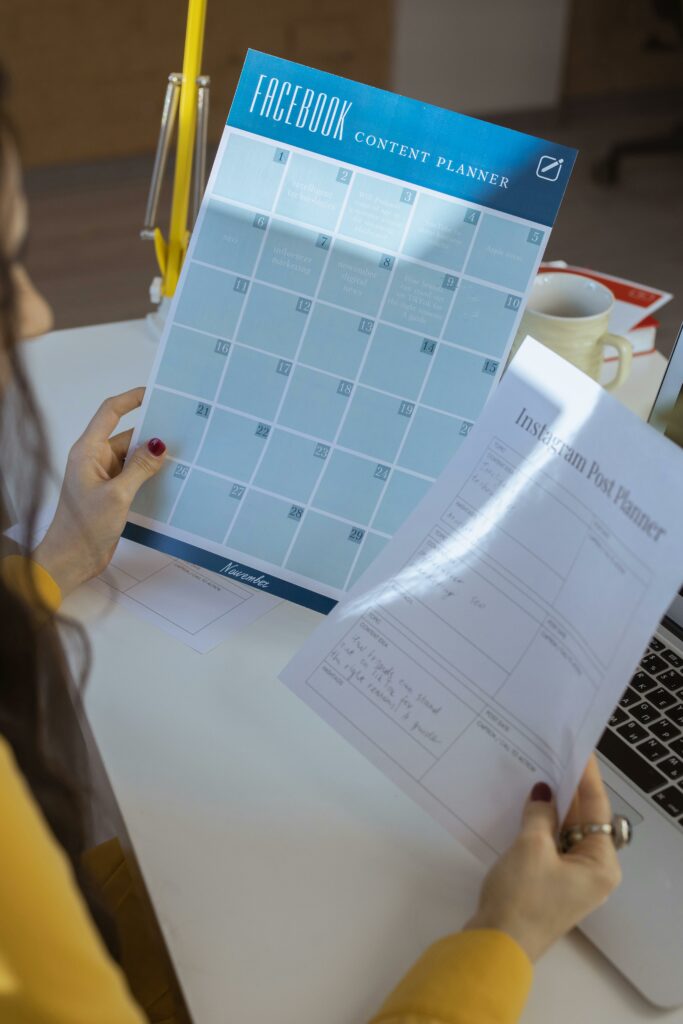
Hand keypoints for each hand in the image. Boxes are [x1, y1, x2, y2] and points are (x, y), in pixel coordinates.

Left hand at [33, 388, 165, 596]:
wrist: (72, 558)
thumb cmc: (85, 526)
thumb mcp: (118, 494)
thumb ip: (140, 467)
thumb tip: (160, 444)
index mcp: (88, 451)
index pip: (109, 413)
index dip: (131, 399)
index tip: (154, 393)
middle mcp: (94, 459)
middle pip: (127, 435)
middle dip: (151, 433)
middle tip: (182, 429)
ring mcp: (103, 476)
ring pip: (133, 457)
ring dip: (153, 458)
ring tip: (183, 454)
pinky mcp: (112, 493)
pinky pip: (134, 475)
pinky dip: (150, 474)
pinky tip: (171, 477)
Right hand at [464, 755, 621, 961]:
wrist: (495, 945)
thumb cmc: (522, 897)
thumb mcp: (532, 847)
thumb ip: (541, 813)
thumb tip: (544, 790)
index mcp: (600, 864)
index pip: (597, 809)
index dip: (586, 776)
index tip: (578, 748)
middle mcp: (591, 871)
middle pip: (583, 820)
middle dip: (567, 789)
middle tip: (553, 752)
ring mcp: (569, 878)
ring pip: (563, 830)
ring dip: (551, 806)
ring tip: (537, 769)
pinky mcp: (547, 882)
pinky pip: (548, 844)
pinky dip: (539, 824)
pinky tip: (524, 804)